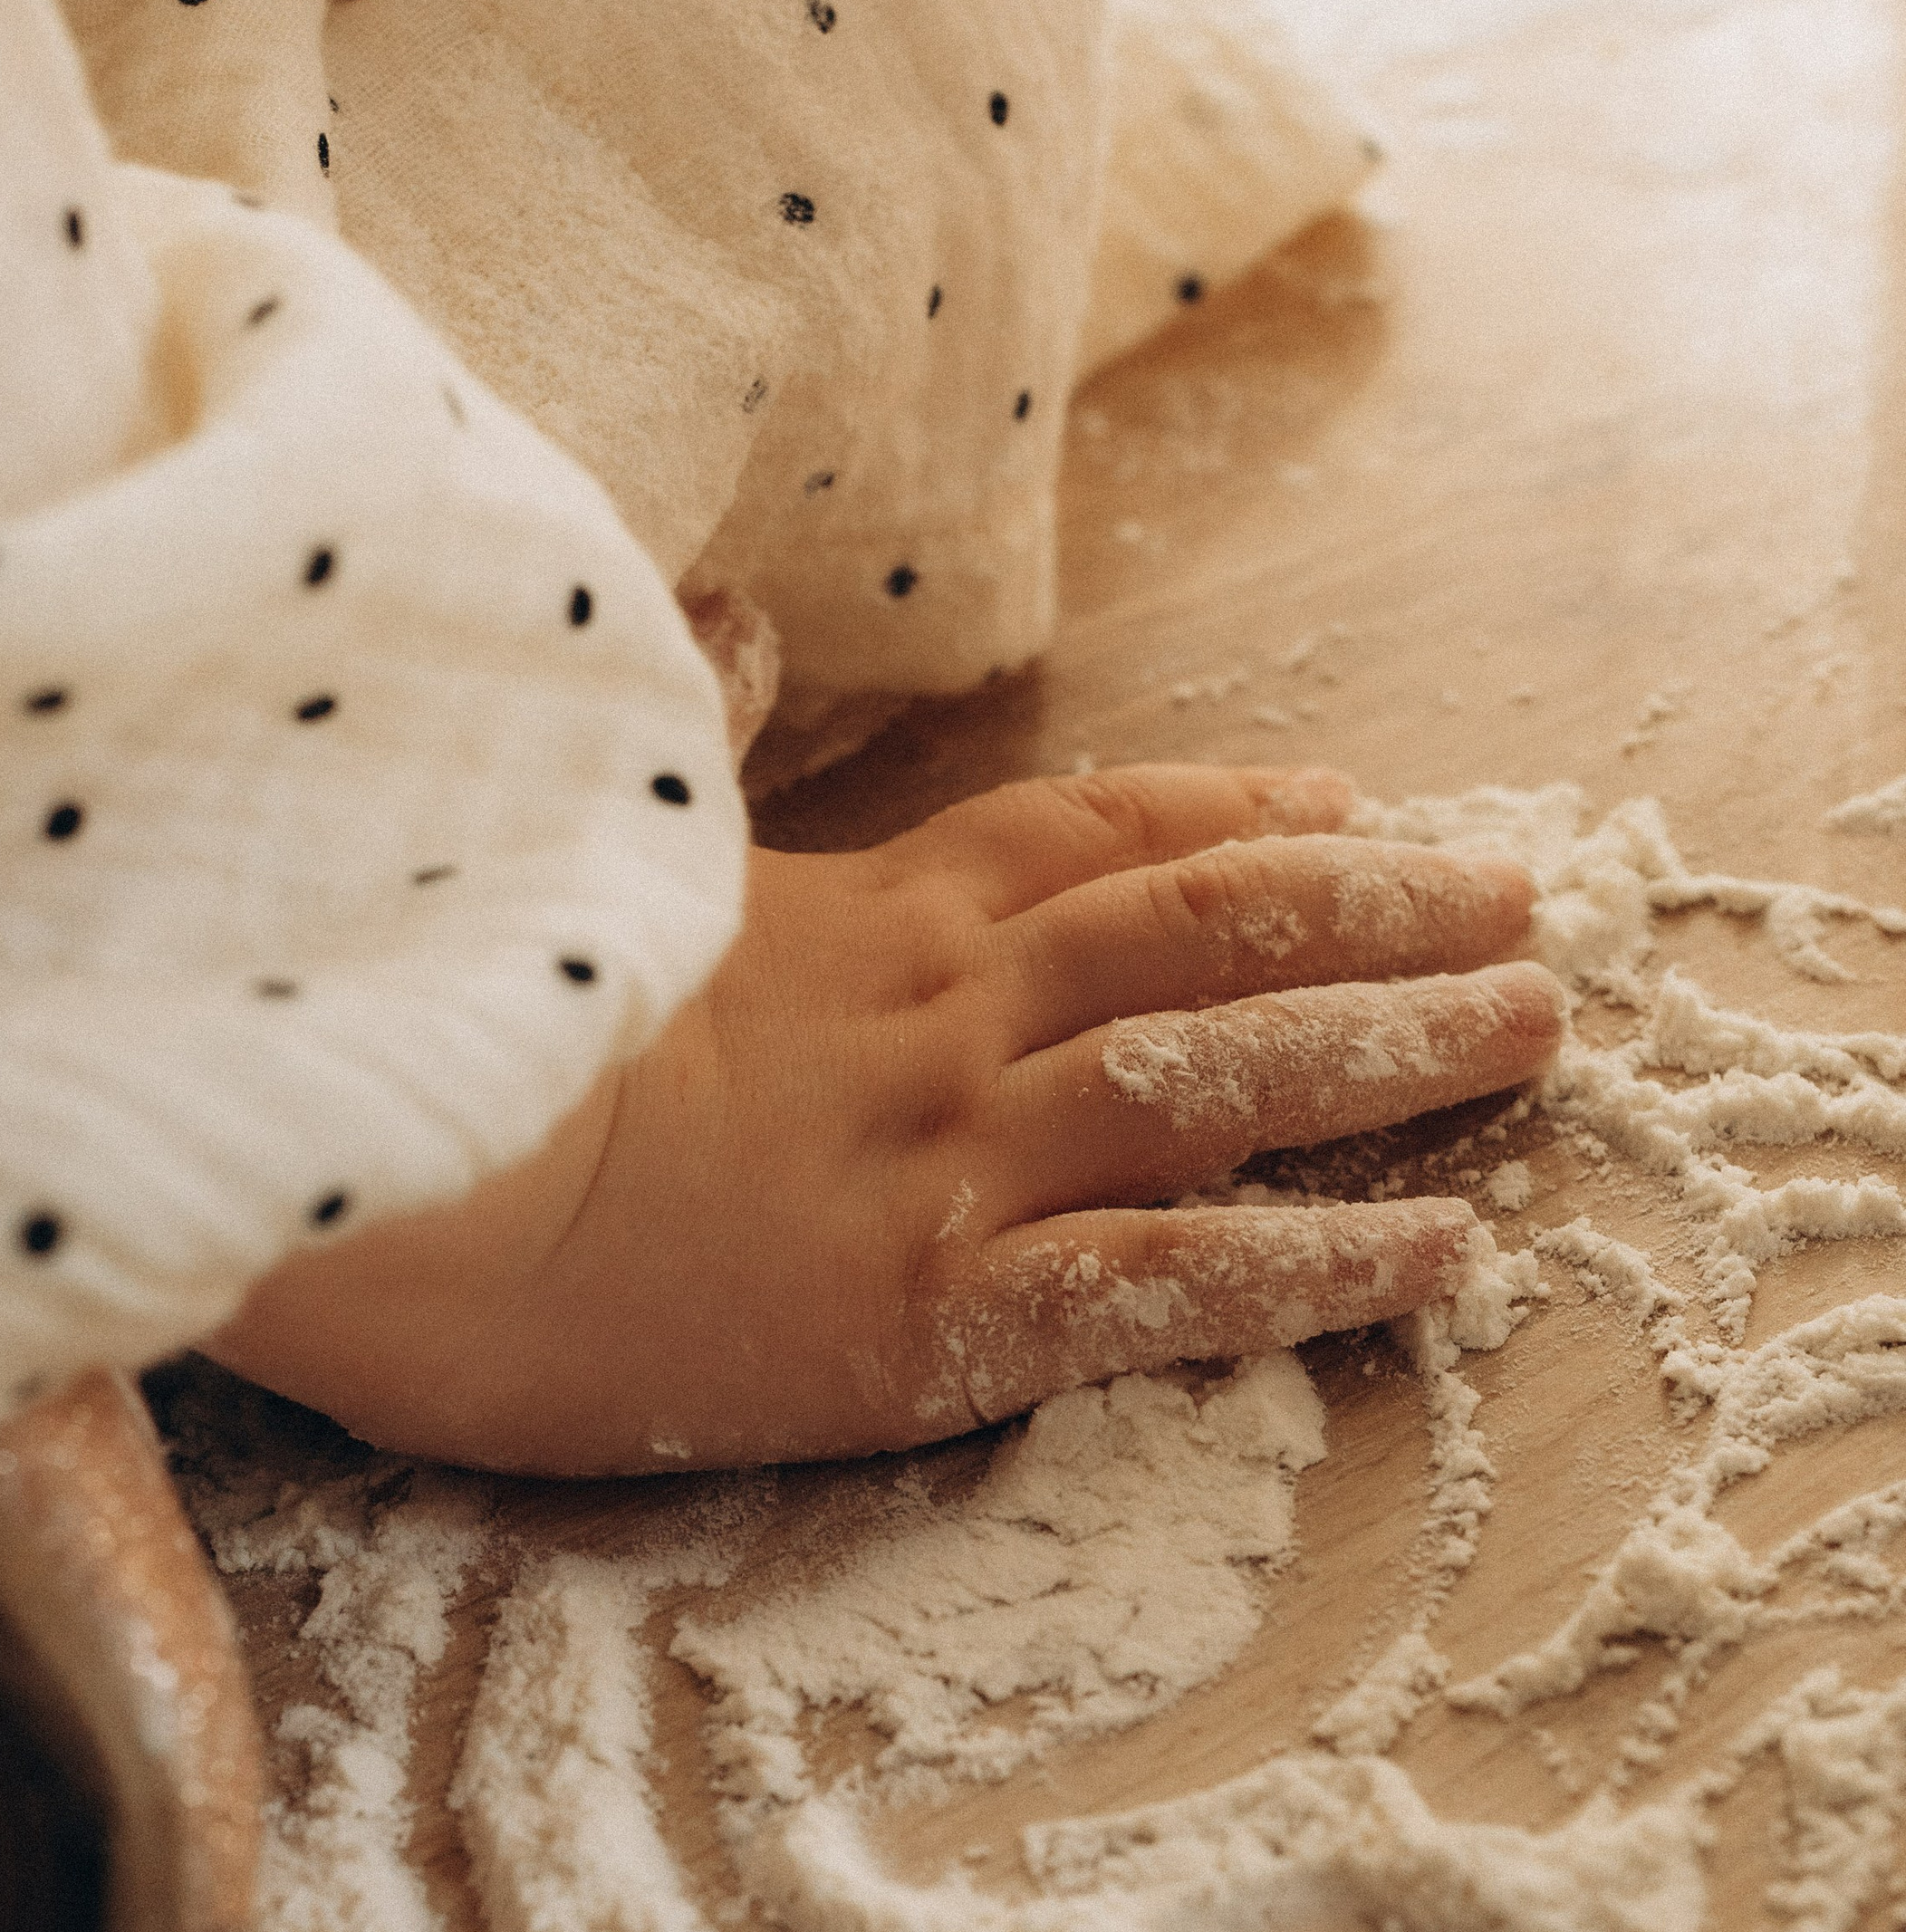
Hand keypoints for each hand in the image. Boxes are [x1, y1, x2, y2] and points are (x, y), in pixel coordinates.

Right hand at [206, 765, 1561, 1475]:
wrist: (396, 1178)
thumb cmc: (488, 1021)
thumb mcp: (604, 865)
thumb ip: (697, 752)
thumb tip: (720, 622)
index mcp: (868, 905)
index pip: (1098, 831)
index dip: (1243, 815)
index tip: (1359, 808)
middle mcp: (944, 1010)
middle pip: (1208, 931)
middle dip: (1382, 914)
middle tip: (1522, 910)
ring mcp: (949, 1154)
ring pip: (1222, 1075)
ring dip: (1397, 1049)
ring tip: (1535, 1033)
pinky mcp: (933, 1309)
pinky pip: (1164, 1278)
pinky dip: (1315, 1261)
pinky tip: (1439, 1252)